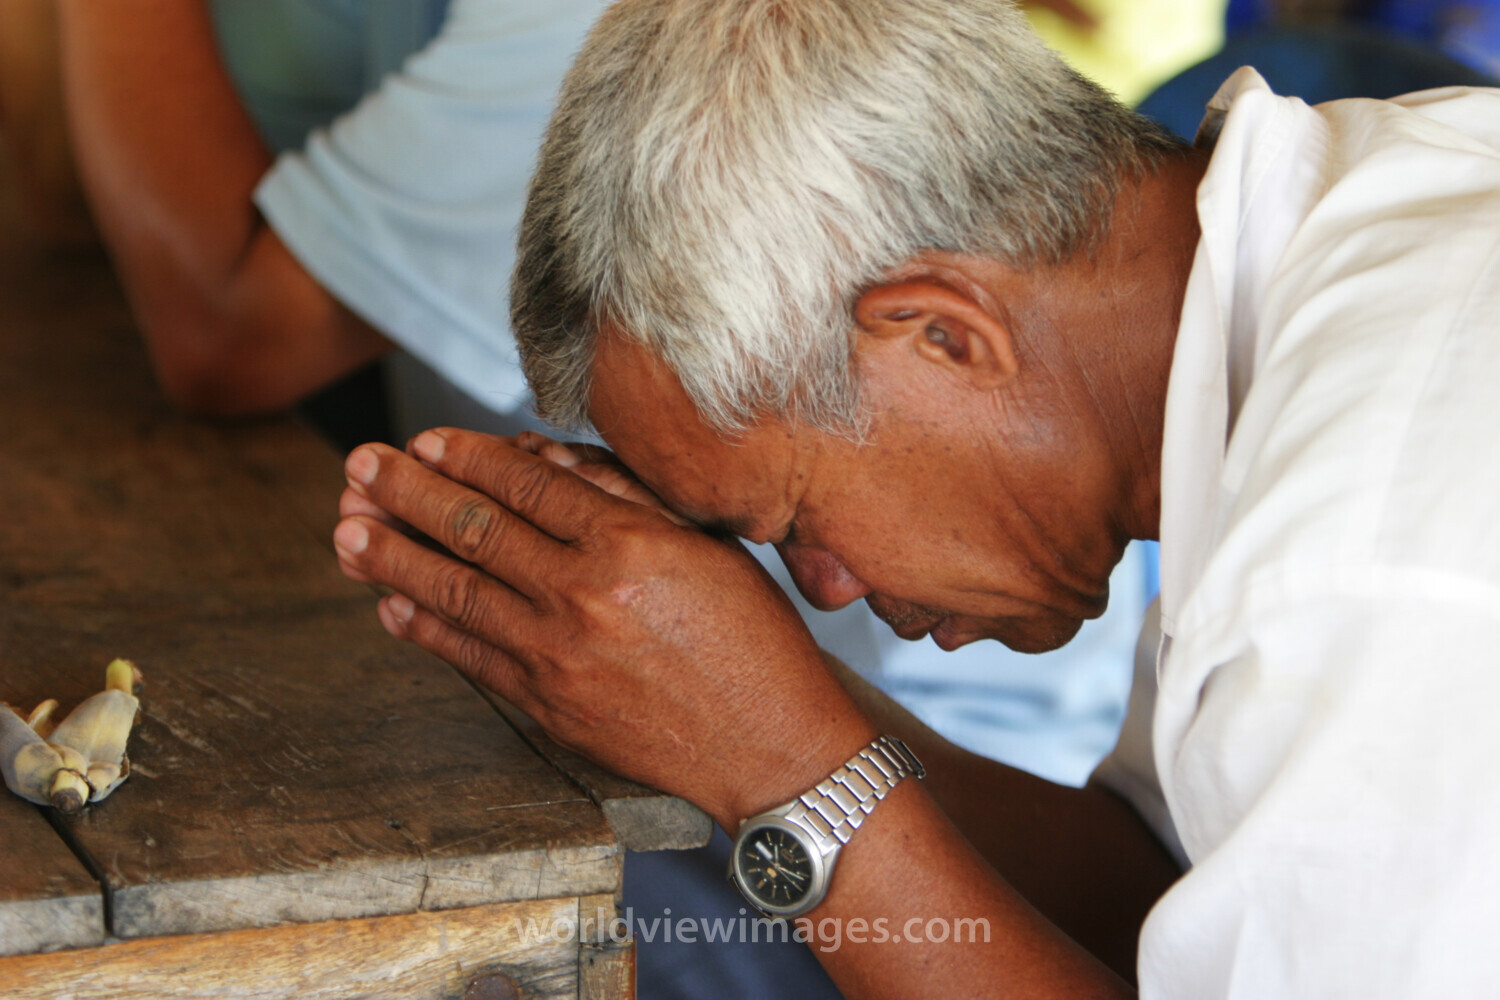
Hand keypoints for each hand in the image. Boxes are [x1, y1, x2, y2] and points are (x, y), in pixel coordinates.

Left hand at [332, 428, 875, 826]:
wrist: (770, 748)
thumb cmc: (755, 641)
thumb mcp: (707, 546)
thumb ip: (626, 496)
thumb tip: (545, 460)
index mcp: (629, 542)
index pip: (524, 484)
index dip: (463, 457)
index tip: (421, 440)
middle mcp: (583, 594)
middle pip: (472, 529)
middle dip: (406, 493)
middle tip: (358, 467)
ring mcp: (557, 655)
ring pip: (453, 591)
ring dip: (391, 556)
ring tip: (345, 529)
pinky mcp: (546, 707)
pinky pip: (467, 657)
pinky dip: (422, 627)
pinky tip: (390, 603)